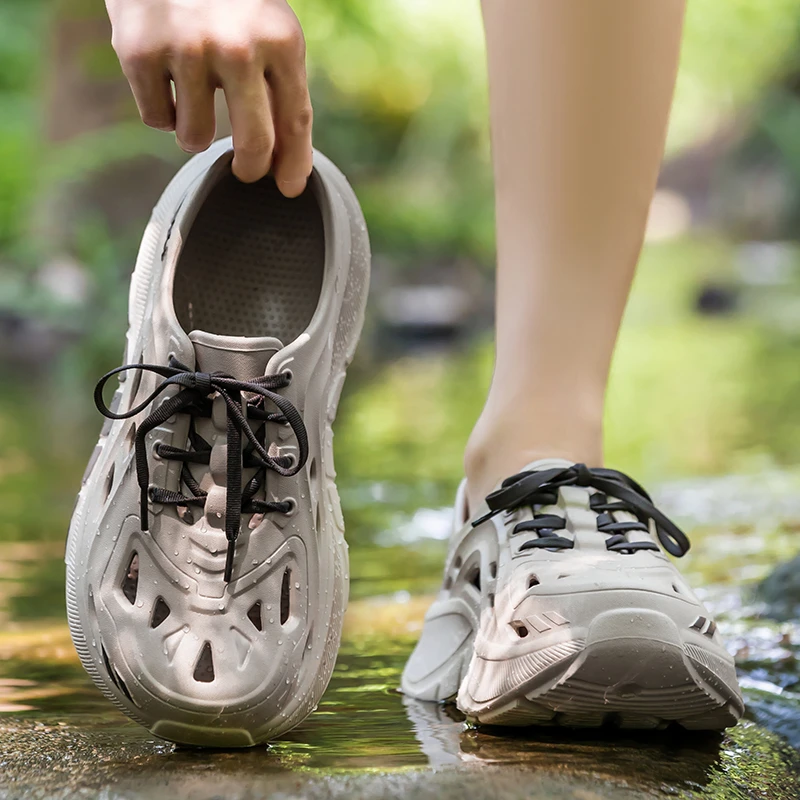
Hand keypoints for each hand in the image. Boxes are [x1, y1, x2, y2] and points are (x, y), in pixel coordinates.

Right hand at [106, 0, 311, 194]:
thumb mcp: (266, 28)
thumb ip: (277, 86)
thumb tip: (282, 162)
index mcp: (280, 39)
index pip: (295, 121)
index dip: (294, 165)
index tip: (290, 189)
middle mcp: (237, 46)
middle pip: (253, 144)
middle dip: (251, 169)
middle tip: (245, 172)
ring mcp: (187, 49)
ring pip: (195, 139)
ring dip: (195, 132)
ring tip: (194, 95)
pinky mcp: (139, 51)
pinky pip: (157, 119)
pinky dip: (162, 109)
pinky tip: (165, 75)